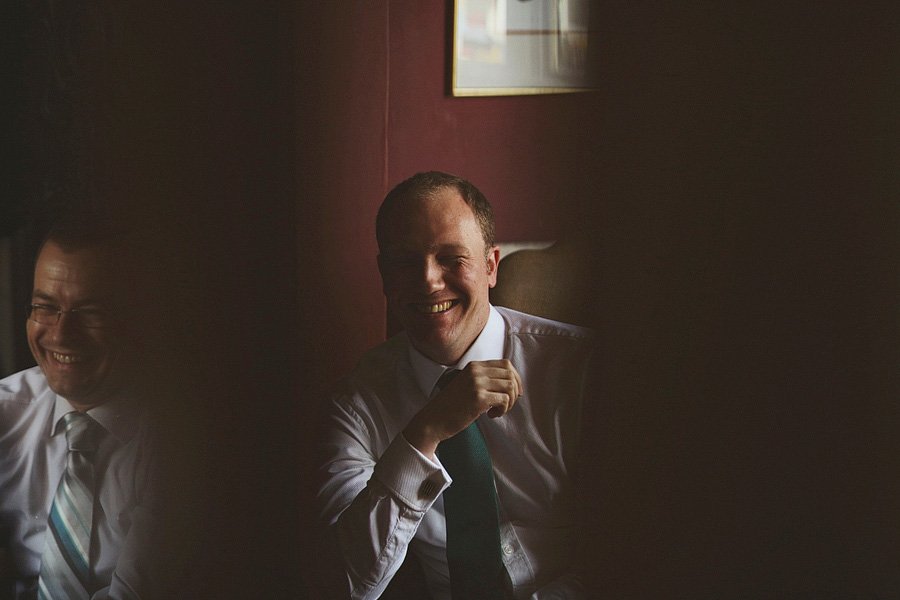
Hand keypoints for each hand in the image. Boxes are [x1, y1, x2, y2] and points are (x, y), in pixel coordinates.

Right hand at [404, 360, 522, 458]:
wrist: (433, 420)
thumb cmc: (452, 406)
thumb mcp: (467, 384)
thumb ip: (484, 379)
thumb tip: (512, 383)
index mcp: (474, 366)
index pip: (506, 364)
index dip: (515, 378)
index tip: (513, 392)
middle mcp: (476, 371)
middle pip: (510, 374)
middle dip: (515, 391)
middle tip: (507, 404)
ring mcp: (477, 384)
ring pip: (510, 387)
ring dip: (509, 402)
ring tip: (497, 410)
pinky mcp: (478, 398)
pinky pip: (504, 400)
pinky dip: (503, 410)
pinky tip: (491, 415)